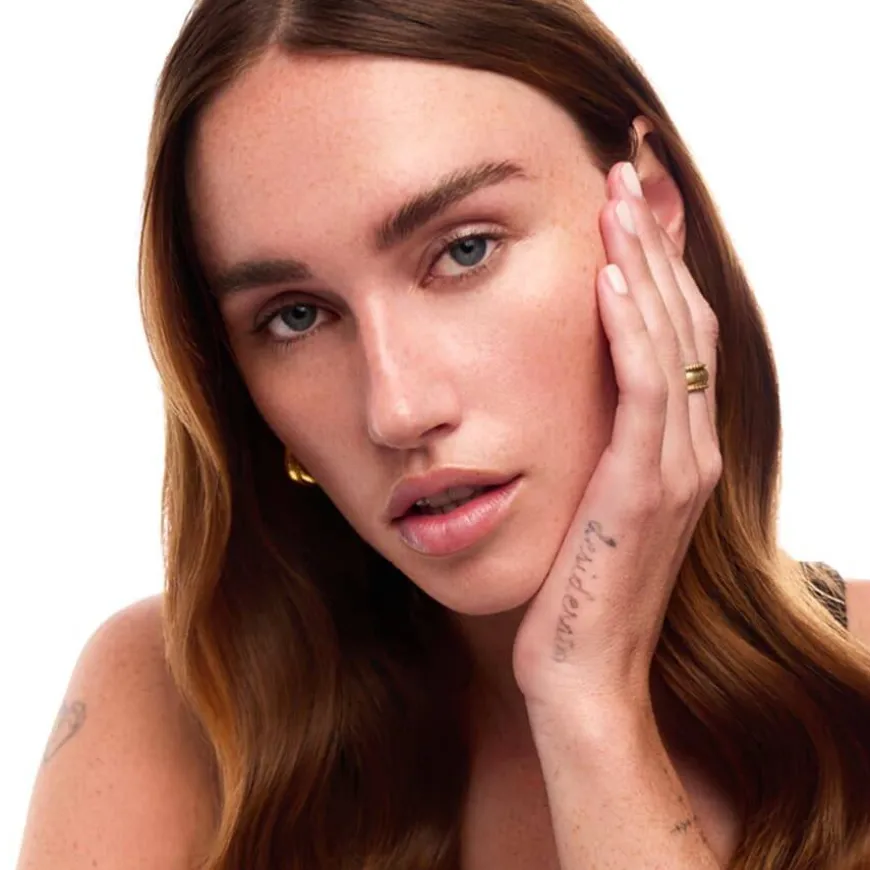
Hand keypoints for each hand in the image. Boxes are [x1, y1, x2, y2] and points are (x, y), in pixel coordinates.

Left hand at [512, 160, 721, 719]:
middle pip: (681, 321)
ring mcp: (675, 470)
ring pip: (669, 342)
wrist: (579, 673)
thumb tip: (564, 392)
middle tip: (624, 175)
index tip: (625, 209)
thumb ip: (595, 447)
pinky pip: (645, 392)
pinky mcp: (643, 490)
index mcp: (677, 450)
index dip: (657, 267)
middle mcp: (689, 451)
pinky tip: (608, 279)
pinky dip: (631, 331)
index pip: (676, 335)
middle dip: (652, 244)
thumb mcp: (588, 504)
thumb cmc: (573, 589)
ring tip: (616, 200)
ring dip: (642, 265)